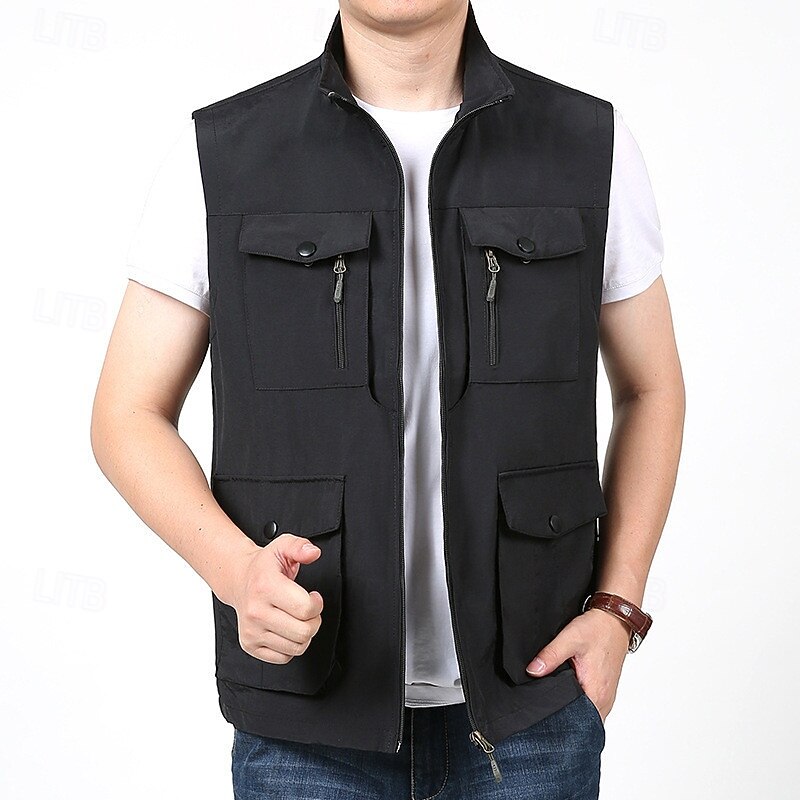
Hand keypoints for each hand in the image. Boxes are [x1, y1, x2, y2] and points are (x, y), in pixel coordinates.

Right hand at [224, 533, 324, 663]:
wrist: (239, 579)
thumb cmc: (264, 566)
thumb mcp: (283, 546)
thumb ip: (300, 546)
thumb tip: (313, 553)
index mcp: (265, 586)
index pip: (305, 608)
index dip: (317, 604)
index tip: (313, 597)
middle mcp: (255, 611)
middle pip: (304, 631)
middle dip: (315, 621)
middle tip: (308, 610)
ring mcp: (251, 631)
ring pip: (296, 647)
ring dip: (304, 634)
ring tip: (298, 619)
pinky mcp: (250, 645)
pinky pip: (283, 657)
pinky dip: (291, 647)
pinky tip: (287, 629)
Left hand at [524, 608, 630, 721]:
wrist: (615, 620)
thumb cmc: (598, 629)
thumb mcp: (570, 639)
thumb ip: (551, 656)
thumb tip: (532, 671)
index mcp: (596, 693)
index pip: (577, 722)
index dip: (559, 721)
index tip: (544, 717)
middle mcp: (604, 700)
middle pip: (582, 722)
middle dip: (564, 719)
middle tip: (545, 711)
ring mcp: (606, 697)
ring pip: (587, 715)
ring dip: (573, 712)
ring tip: (554, 704)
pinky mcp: (605, 691)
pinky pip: (591, 706)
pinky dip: (580, 704)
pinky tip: (567, 695)